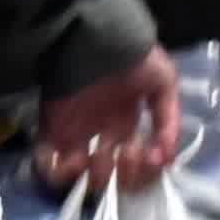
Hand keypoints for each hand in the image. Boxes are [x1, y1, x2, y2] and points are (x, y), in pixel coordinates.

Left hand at [34, 47, 181, 188]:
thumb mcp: (164, 82)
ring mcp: (76, 135)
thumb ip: (168, 119)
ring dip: (93, 175)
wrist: (99, 43)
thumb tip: (166, 158)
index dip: (144, 168)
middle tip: (126, 157)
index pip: (134, 160)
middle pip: (110, 171)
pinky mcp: (52, 132)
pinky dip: (61, 172)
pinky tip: (77, 160)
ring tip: (99, 159)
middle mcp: (101, 133)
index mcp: (127, 123)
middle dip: (121, 174)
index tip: (151, 159)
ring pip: (82, 173)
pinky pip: (50, 165)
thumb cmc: (134, 60)